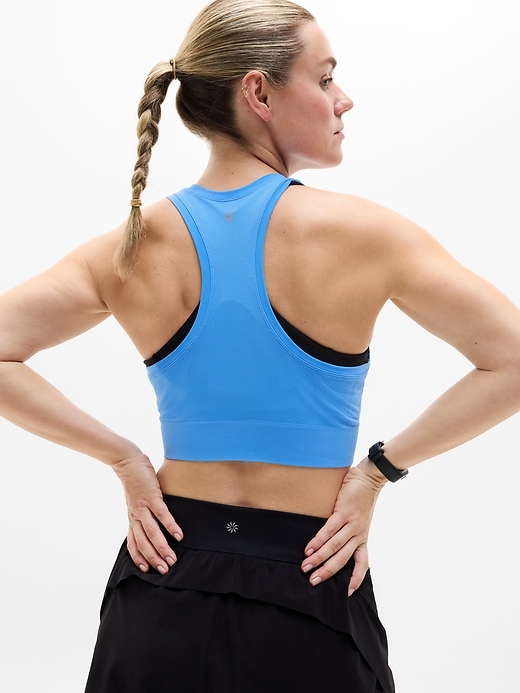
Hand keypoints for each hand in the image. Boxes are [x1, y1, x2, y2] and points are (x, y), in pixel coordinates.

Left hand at [112, 452, 182, 574]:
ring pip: (151, 532)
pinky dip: (170, 526)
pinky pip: (162, 515)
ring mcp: (143, 507)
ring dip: (161, 547)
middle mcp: (135, 516)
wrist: (127, 462)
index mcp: (132, 518)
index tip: (147, 569)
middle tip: (165, 569)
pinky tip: (179, 535)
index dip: (138, 557)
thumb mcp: (136, 500)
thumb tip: (154, 519)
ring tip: (172, 558)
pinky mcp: (152, 497)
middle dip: (154, 558)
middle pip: (143, 542)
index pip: (133, 542)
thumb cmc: (135, 480)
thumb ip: (144, 511)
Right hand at [301, 460, 385, 593]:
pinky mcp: (343, 513)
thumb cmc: (362, 497)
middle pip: (342, 559)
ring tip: (306, 567)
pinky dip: (318, 541)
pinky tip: (309, 548)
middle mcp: (358, 534)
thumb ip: (349, 530)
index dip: (356, 578)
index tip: (349, 593)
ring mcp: (352, 524)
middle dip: (327, 572)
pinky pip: (329, 530)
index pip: (362, 563)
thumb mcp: (360, 519)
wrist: (370, 478)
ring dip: (319, 559)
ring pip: (334, 547)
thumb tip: (332, 541)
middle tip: (314, 582)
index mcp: (362, 537)